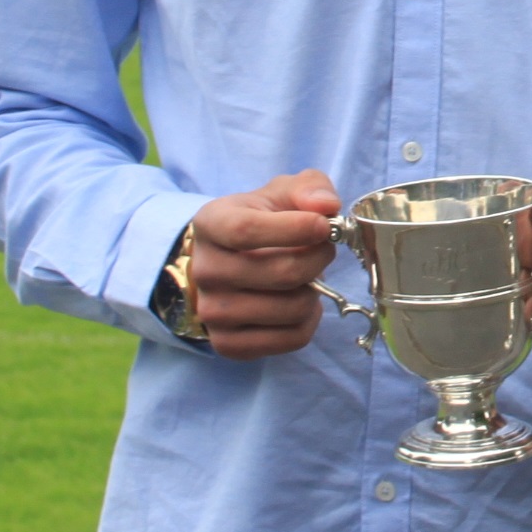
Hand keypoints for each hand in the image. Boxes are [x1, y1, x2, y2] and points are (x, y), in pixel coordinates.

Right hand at [188, 170, 341, 359]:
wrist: (232, 260)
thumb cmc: (265, 220)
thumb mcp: (284, 192)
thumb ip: (310, 188)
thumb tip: (327, 205)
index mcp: (211, 224)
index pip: (246, 230)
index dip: (294, 229)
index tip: (325, 225)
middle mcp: (205, 270)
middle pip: (281, 273)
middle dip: (319, 259)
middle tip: (325, 249)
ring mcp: (212, 311)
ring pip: (290, 309)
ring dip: (315, 291)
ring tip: (310, 276)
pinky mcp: (227, 344)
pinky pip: (290, 339)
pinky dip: (309, 321)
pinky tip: (301, 301)